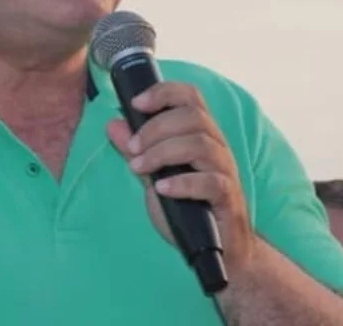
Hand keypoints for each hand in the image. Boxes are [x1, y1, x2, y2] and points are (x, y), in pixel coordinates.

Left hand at [105, 81, 254, 272]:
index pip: (190, 96)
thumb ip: (137, 152)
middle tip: (132, 148)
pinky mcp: (228, 197)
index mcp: (201, 134)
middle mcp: (217, 147)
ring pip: (200, 144)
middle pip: (192, 116)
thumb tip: (113, 124)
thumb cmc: (189, 209)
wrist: (219, 249)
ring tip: (139, 167)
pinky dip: (183, 182)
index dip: (164, 92)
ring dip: (162, 152)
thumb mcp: (154, 177)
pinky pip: (211, 181)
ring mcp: (225, 171)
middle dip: (155, 128)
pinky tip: (162, 189)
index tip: (136, 103)